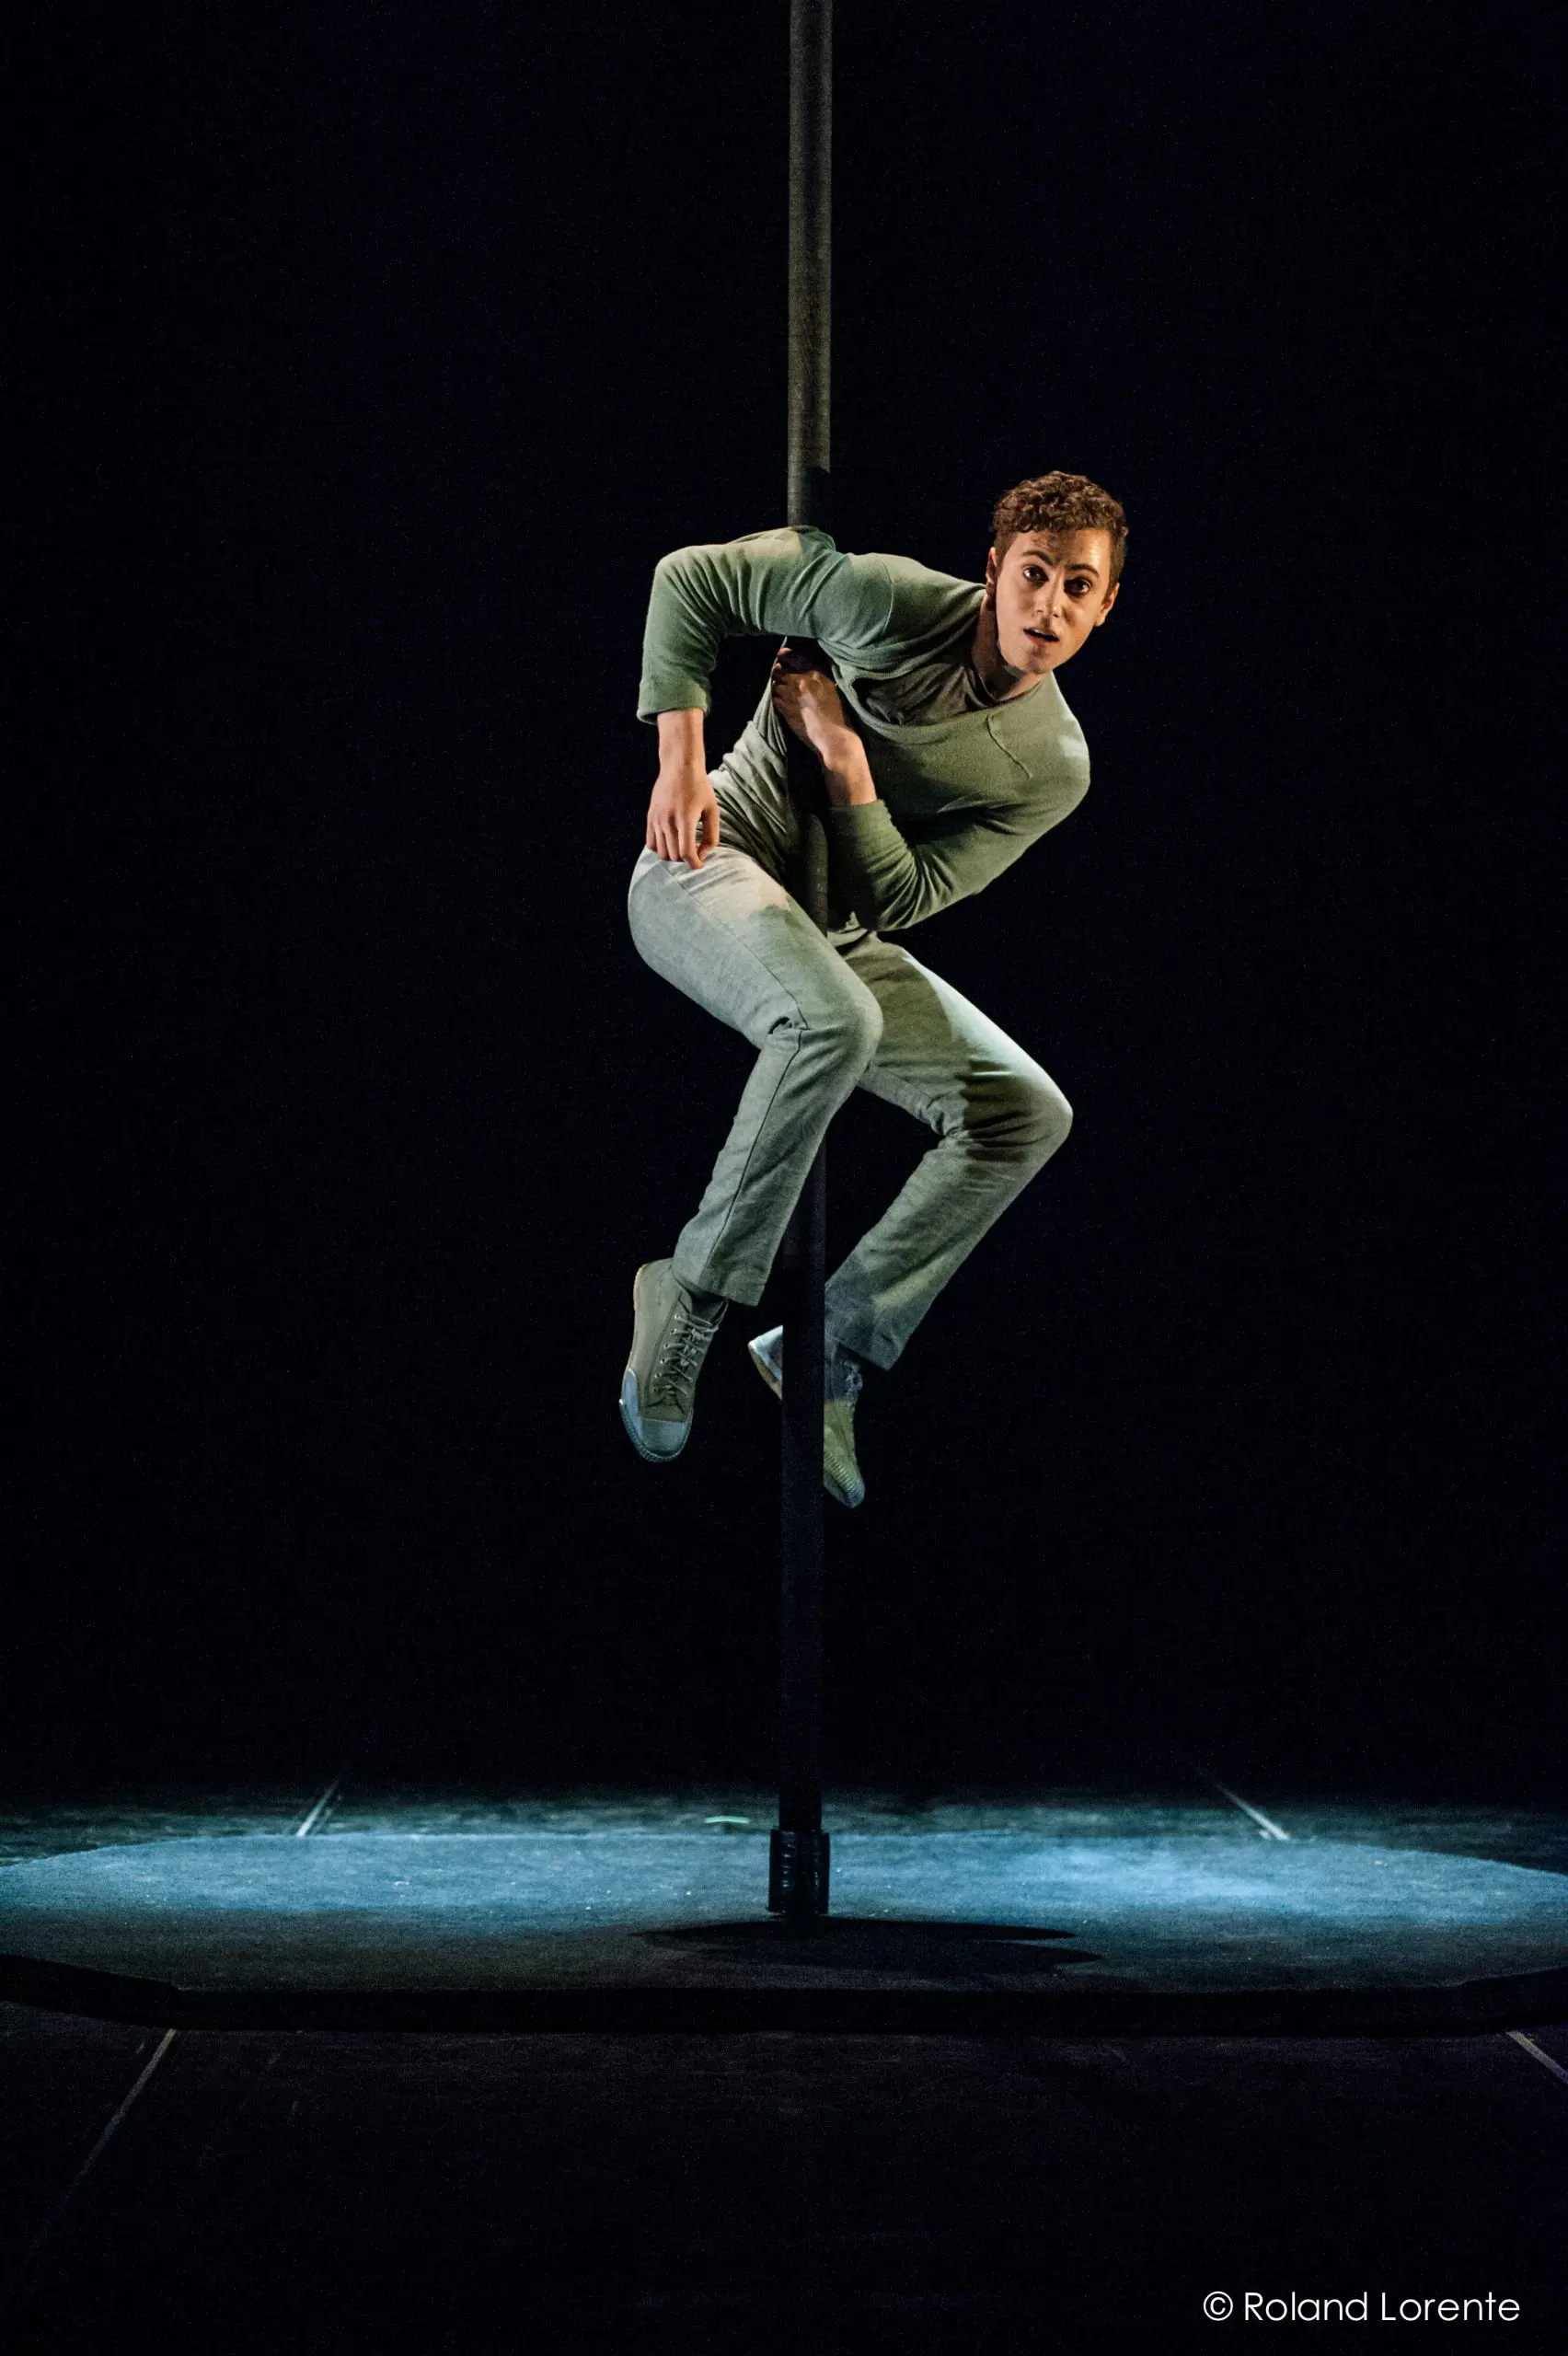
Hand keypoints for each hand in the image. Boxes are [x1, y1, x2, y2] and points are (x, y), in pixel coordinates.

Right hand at [647, 760, 720, 868]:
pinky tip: (671, 841)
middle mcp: (668, 821)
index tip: (700, 864)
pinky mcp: (650, 817)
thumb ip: (711, 836)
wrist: (679, 767)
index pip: (686, 852)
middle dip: (686, 859)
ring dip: (674, 856)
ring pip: (662, 852)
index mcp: (686, 819)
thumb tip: (703, 855)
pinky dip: (661, 849)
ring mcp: (657, 819)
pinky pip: (651, 843)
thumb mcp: (712, 810)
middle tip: (695, 850)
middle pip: (674, 855)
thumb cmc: (700, 788)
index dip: (694, 863)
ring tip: (683, 845)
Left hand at [771, 649, 853, 764]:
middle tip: (780, 675)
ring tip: (782, 691)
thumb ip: (818, 678)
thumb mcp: (832, 688)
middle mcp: (801, 682)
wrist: (832, 735)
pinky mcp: (785, 709)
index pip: (795, 658)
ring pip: (777, 686)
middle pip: (782, 672)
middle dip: (780, 673)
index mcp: (815, 674)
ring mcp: (791, 696)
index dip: (785, 655)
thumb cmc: (838, 713)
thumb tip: (807, 673)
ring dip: (778, 687)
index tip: (781, 654)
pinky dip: (777, 699)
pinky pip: (775, 699)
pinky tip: (782, 702)